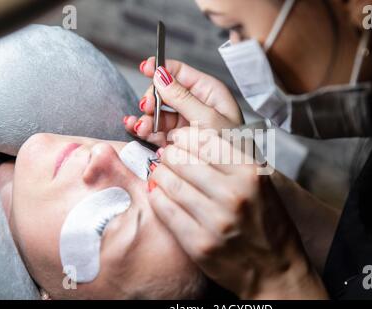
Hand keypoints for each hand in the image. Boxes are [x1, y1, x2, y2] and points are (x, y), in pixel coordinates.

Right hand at [124, 58, 242, 146]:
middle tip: (147, 107)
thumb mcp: (208, 118)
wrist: (233, 175)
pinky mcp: (178, 140)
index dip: (161, 69)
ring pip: (157, 113)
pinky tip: (138, 130)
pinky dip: (146, 130)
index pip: (180, 72)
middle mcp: (195, 105)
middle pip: (164, 93)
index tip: (145, 68)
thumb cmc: (232, 146)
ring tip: (142, 126)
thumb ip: (182, 97)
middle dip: (152, 99)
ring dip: (146, 117)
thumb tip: (160, 75)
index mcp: (208, 91)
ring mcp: (185, 122)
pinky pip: (156, 130)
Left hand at [148, 127, 327, 298]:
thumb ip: (233, 160)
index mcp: (251, 174)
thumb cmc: (269, 225)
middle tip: (167, 155)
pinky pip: (166, 211)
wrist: (276, 269)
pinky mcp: (199, 244)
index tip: (179, 138)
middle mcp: (234, 194)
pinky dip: (157, 197)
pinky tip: (159, 193)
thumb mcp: (262, 183)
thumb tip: (194, 140)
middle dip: (169, 154)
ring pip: (171, 184)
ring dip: (160, 174)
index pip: (205, 140)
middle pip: (183, 159)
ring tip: (160, 172)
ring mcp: (216, 221)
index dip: (185, 136)